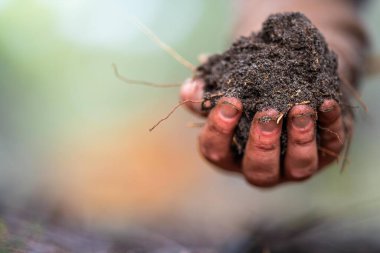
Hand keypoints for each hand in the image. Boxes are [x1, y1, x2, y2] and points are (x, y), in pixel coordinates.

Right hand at [181, 78, 350, 186]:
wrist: (287, 89)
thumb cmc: (249, 97)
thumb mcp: (226, 93)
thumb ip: (206, 94)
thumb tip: (190, 88)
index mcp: (231, 154)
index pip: (216, 152)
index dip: (219, 130)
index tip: (230, 102)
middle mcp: (262, 166)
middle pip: (259, 170)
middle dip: (262, 144)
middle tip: (267, 114)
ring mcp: (294, 165)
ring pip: (299, 167)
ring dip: (299, 139)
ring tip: (301, 109)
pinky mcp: (324, 153)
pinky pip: (330, 146)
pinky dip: (330, 124)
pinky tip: (326, 102)